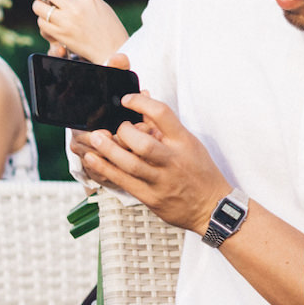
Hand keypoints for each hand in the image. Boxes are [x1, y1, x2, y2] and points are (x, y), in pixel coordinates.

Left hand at [28, 0, 128, 65]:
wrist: (111, 49)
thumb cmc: (107, 26)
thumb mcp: (97, 4)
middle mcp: (75, 7)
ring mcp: (66, 21)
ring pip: (40, 8)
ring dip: (39, 7)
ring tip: (45, 8)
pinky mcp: (59, 35)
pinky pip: (41, 24)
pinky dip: (42, 22)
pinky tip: (49, 23)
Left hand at [69, 86, 232, 234]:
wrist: (211, 206)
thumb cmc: (199, 172)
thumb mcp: (189, 143)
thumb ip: (163, 124)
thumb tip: (144, 98)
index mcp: (184, 142)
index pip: (163, 115)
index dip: (141, 104)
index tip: (127, 100)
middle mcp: (172, 160)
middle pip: (143, 144)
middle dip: (124, 133)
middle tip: (114, 129)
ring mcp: (160, 180)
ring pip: (130, 164)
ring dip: (108, 151)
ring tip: (94, 139)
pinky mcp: (150, 197)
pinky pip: (123, 182)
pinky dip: (105, 169)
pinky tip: (92, 159)